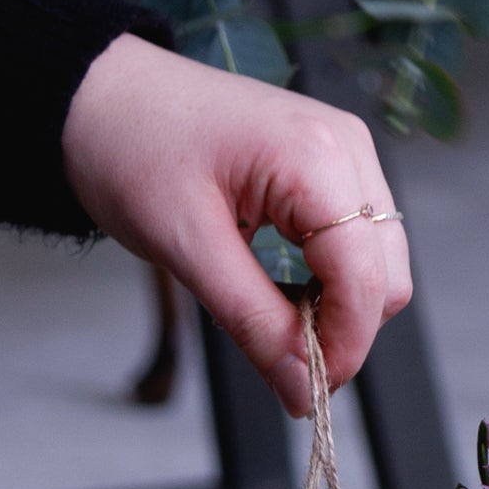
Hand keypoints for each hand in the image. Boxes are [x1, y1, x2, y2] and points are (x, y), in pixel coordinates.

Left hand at [62, 35, 411, 414]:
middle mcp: (346, 148)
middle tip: (280, 357)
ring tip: (273, 316)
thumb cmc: (132, 148)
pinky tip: (282, 288)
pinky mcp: (332, 167)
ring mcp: (345, 154)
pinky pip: (356, 245)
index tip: (302, 391)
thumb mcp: (188, 249)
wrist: (102, 96)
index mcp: (317, 157)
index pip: (367, 281)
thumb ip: (254, 324)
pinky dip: (328, 284)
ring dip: (337, 310)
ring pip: (379, 267)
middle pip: (386, 278)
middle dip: (343, 333)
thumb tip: (301, 392)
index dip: (342, 349)